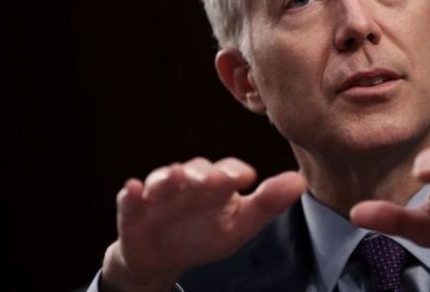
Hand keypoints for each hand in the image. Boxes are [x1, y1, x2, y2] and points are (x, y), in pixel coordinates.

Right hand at [101, 157, 305, 291]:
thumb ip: (267, 203)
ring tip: (174, 178)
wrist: (162, 257)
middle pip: (194, 171)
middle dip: (201, 174)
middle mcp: (187, 182)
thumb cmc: (204, 234)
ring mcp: (158, 194)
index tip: (247, 178)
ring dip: (167, 178)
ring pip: (162, 180)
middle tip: (210, 180)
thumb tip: (300, 181)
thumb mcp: (240, 225)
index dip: (234, 173)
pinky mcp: (132, 210)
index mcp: (216, 184)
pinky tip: (132, 190)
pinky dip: (130, 195)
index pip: (227, 171)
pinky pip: (129, 200)